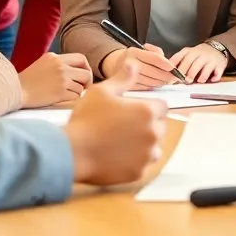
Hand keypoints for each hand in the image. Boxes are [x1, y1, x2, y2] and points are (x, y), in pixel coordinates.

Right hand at [18, 52, 92, 108]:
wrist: (14, 92)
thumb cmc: (26, 82)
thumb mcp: (42, 64)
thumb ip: (58, 65)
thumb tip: (77, 73)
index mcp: (55, 57)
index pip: (81, 58)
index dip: (86, 68)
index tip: (83, 77)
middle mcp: (60, 65)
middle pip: (86, 73)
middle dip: (87, 82)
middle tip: (82, 89)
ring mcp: (61, 78)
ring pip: (82, 87)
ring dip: (77, 92)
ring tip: (65, 94)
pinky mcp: (60, 92)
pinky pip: (76, 96)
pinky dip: (72, 99)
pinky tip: (62, 99)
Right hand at [65, 61, 167, 185]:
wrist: (73, 151)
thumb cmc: (87, 119)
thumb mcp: (102, 91)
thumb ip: (122, 78)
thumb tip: (133, 63)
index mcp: (147, 111)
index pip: (162, 106)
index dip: (149, 106)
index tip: (134, 110)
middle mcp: (152, 133)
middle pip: (161, 127)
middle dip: (149, 125)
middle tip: (126, 125)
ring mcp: (146, 155)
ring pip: (155, 148)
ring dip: (145, 145)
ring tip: (123, 142)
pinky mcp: (138, 172)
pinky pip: (143, 165)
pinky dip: (135, 161)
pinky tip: (118, 156)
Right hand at [101, 44, 178, 89]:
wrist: (114, 67)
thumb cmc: (133, 58)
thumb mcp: (142, 49)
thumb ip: (155, 52)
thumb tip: (167, 62)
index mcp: (134, 52)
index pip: (154, 58)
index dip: (166, 64)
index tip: (174, 68)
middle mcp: (130, 64)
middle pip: (155, 72)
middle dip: (167, 76)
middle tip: (175, 78)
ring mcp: (128, 78)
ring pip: (152, 82)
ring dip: (161, 82)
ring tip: (166, 81)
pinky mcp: (129, 88)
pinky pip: (146, 89)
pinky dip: (154, 88)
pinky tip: (156, 85)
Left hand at [169, 43, 227, 83]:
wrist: (215, 48)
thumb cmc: (197, 56)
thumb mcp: (187, 55)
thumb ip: (178, 63)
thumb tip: (165, 75)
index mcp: (188, 52)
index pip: (179, 57)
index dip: (174, 66)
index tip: (171, 76)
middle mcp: (199, 54)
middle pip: (192, 62)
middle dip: (188, 71)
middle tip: (185, 81)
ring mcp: (210, 59)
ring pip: (206, 66)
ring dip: (202, 74)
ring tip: (198, 81)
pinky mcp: (219, 65)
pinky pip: (218, 71)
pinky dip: (215, 76)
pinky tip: (212, 80)